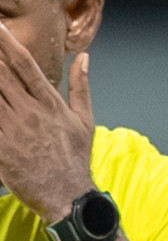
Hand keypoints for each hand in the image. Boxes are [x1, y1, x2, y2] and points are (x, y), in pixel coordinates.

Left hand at [0, 25, 95, 224]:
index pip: (26, 66)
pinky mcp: (0, 150)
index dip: (9, 45)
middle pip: (1, 76)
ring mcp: (11, 132)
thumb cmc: (75, 157)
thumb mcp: (85, 119)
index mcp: (50, 104)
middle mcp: (29, 113)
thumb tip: (84, 57)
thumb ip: (81, 86)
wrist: (67, 195)